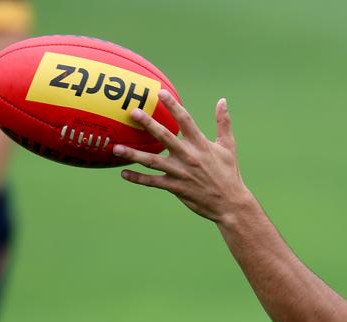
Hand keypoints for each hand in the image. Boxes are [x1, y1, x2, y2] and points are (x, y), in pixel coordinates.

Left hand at [113, 90, 252, 221]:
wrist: (230, 203)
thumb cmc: (229, 173)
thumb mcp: (228, 146)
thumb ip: (223, 122)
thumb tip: (223, 101)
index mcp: (201, 144)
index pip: (185, 120)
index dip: (173, 106)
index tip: (160, 92)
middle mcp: (189, 156)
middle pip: (165, 137)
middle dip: (148, 124)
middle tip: (133, 112)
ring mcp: (180, 172)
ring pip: (153, 161)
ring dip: (134, 154)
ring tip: (116, 147)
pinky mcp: (175, 187)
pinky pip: (153, 182)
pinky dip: (138, 178)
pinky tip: (123, 173)